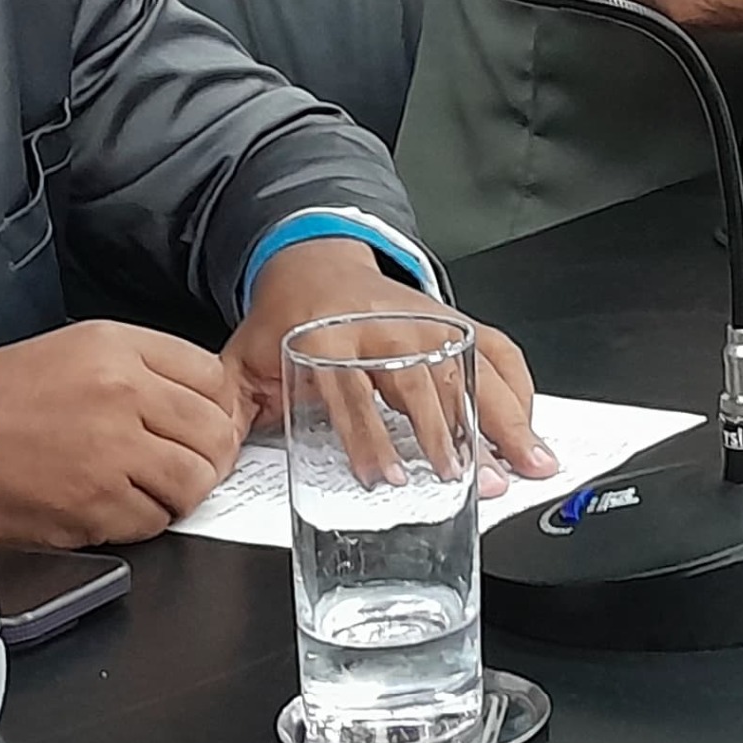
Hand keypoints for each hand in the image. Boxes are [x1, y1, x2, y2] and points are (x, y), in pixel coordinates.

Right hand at [0, 320, 247, 548]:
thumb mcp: (72, 349)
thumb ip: (141, 366)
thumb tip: (198, 400)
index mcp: (116, 349)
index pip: (212, 378)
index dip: (216, 407)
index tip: (206, 422)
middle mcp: (120, 395)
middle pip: (214, 433)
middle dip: (209, 454)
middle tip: (190, 462)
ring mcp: (110, 454)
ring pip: (193, 483)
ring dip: (181, 491)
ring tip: (152, 486)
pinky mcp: (94, 506)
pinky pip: (153, 521)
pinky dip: (143, 519)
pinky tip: (115, 503)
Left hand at [224, 240, 554, 494]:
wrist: (315, 262)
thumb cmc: (285, 321)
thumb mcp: (245, 359)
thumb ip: (230, 406)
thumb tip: (211, 454)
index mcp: (326, 337)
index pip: (351, 393)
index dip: (370, 438)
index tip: (386, 479)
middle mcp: (382, 327)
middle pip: (421, 383)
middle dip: (448, 435)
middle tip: (467, 480)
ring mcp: (424, 322)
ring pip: (469, 370)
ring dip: (501, 419)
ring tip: (525, 462)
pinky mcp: (451, 320)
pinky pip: (496, 349)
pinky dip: (519, 387)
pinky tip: (531, 425)